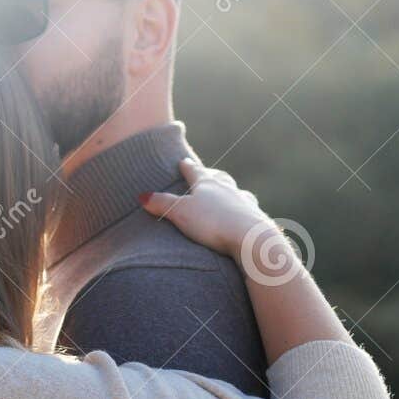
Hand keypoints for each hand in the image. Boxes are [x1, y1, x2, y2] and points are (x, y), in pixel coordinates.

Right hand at [140, 159, 280, 261]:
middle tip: (209, 173)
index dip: (187, 167)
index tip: (184, 161)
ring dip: (231, 191)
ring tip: (228, 193)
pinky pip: (248, 209)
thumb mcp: (181, 213)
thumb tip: (142, 197)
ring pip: (236, 192)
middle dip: (212, 175)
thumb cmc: (212, 222)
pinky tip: (245, 213)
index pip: (194, 171)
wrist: (250, 237)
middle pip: (219, 178)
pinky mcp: (256, 218)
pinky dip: (243, 209)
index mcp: (207, 184)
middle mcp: (228, 189)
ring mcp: (244, 202)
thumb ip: (162, 204)